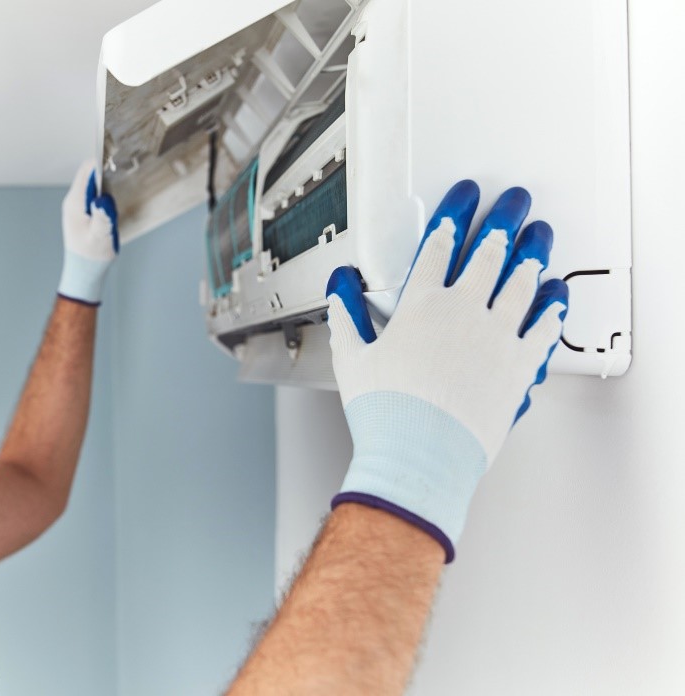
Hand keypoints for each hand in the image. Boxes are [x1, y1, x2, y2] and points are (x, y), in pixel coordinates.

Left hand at [57, 160, 118, 305]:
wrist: (85, 271)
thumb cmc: (92, 256)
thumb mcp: (100, 236)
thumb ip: (102, 216)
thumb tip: (103, 199)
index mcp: (75, 203)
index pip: (86, 171)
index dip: (101, 162)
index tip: (117, 161)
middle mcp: (74, 201)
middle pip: (90, 174)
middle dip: (106, 171)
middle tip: (124, 173)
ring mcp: (78, 206)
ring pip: (93, 184)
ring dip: (107, 183)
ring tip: (122, 186)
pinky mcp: (84, 212)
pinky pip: (94, 194)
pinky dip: (105, 193)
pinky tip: (115, 200)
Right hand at [325, 181, 567, 561]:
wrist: (420, 457)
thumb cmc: (386, 413)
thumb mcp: (352, 359)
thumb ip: (347, 314)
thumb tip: (340, 285)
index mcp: (421, 305)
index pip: (440, 245)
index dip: (455, 214)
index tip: (466, 196)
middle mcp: (464, 312)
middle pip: (490, 252)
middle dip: (504, 218)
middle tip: (514, 199)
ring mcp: (497, 337)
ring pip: (524, 280)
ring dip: (535, 251)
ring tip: (541, 232)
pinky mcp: (519, 366)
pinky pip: (543, 326)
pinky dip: (552, 306)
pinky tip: (557, 292)